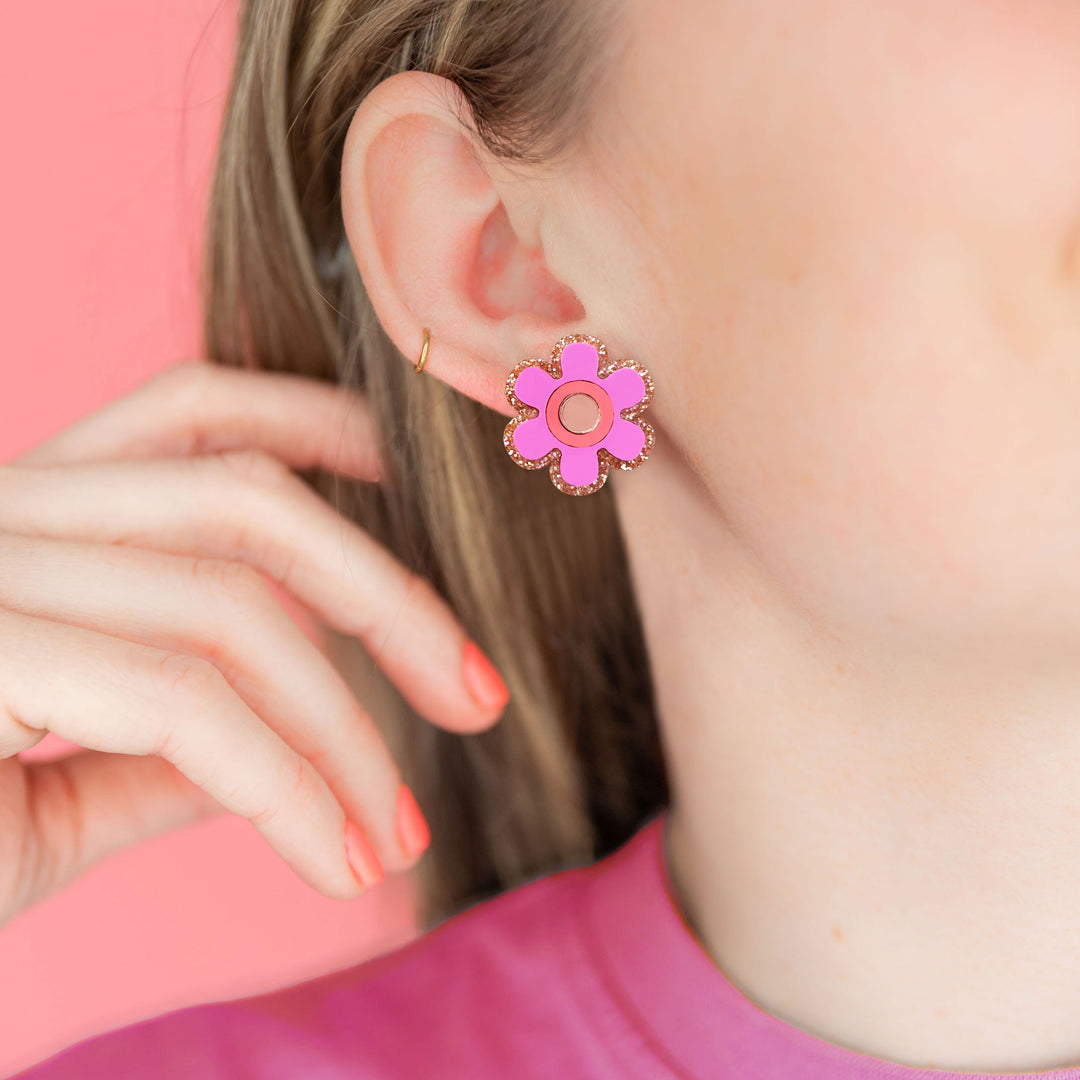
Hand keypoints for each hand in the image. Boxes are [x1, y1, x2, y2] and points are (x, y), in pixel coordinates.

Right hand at [0, 359, 508, 927]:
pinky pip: (176, 703)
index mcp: (23, 519)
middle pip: (244, 500)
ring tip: (402, 834)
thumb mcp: (49, 792)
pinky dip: (283, 786)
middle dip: (390, 595)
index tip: (417, 480)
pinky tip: (336, 861)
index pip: (194, 410)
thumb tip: (290, 745)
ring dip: (345, 728)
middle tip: (484, 697)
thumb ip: (169, 749)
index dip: (321, 421)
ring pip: (226, 605)